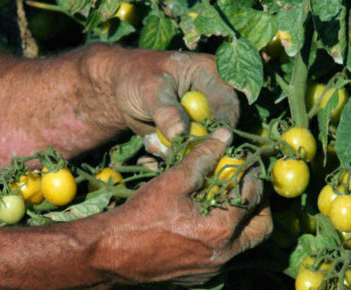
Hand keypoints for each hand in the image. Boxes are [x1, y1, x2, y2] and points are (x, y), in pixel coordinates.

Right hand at [92, 128, 271, 284]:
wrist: (111, 254)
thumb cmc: (140, 215)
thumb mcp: (173, 181)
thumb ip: (203, 157)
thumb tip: (225, 135)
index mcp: (221, 229)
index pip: (253, 198)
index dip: (252, 175)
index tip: (245, 162)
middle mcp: (224, 255)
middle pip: (262, 228)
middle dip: (260, 204)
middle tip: (246, 185)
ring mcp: (213, 270)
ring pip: (245, 243)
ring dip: (242, 220)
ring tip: (226, 199)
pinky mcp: (201, 277)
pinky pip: (225, 254)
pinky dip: (225, 235)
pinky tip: (206, 219)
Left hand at [106, 47, 239, 141]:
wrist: (122, 88)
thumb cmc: (138, 77)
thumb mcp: (150, 89)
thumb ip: (166, 111)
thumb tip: (180, 133)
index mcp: (212, 76)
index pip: (228, 104)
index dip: (220, 126)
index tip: (203, 143)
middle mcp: (213, 99)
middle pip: (220, 131)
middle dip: (195, 144)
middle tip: (170, 148)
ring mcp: (203, 119)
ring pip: (203, 145)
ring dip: (177, 150)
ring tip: (152, 140)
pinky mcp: (191, 135)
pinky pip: (187, 152)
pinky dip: (169, 152)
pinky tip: (151, 141)